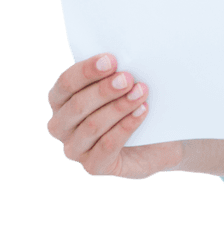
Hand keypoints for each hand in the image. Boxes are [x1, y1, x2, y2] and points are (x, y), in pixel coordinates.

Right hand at [46, 52, 184, 179]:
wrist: (161, 140)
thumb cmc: (137, 104)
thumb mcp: (126, 86)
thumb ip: (116, 73)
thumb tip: (123, 57)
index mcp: (62, 101)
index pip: (66, 83)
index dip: (87, 71)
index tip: (112, 60)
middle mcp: (62, 126)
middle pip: (77, 105)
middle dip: (104, 90)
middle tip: (129, 78)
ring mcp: (75, 149)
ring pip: (92, 126)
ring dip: (119, 107)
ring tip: (141, 93)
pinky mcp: (94, 166)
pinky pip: (106, 146)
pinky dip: (126, 127)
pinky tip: (142, 112)